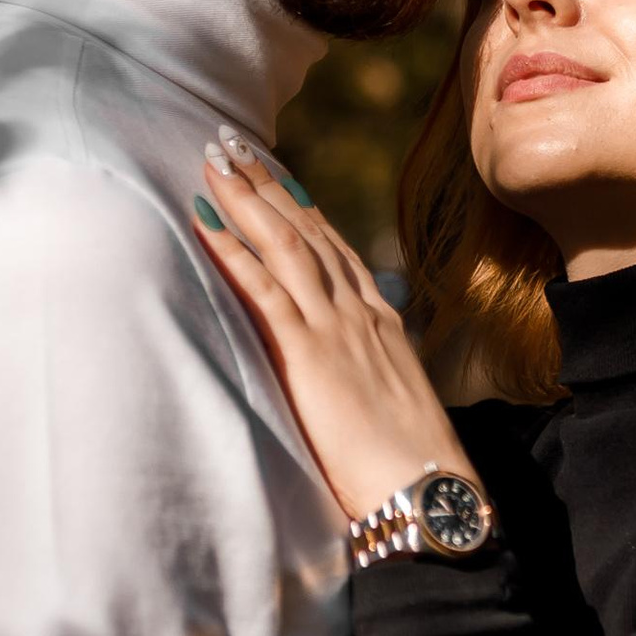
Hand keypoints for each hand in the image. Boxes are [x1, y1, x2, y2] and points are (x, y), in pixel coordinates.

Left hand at [194, 141, 470, 523]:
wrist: (430, 493)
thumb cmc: (412, 467)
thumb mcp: (390, 403)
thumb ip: (365, 373)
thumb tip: (343, 372)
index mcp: (381, 323)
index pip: (334, 249)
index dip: (300, 208)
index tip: (274, 173)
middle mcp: (360, 313)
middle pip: (307, 232)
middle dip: (266, 184)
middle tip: (230, 143)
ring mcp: (337, 329)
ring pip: (285, 246)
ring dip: (245, 199)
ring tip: (213, 159)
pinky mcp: (311, 356)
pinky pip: (265, 291)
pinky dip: (232, 251)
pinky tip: (204, 221)